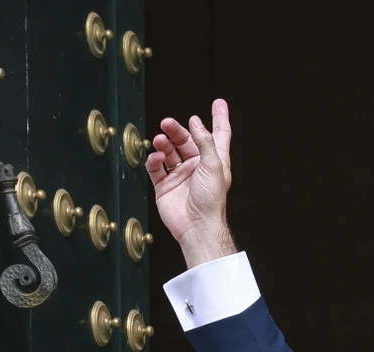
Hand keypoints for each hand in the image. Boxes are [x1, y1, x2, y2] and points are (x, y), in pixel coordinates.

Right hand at [146, 99, 236, 266]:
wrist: (196, 225)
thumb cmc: (210, 201)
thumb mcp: (214, 166)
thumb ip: (205, 142)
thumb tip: (196, 121)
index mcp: (214, 162)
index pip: (219, 135)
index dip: (219, 119)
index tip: (219, 103)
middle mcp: (198, 167)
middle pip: (186, 140)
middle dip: (177, 130)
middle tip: (167, 123)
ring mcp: (181, 175)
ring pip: (169, 151)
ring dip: (164, 144)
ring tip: (160, 141)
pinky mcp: (165, 185)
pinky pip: (156, 167)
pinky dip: (154, 160)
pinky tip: (157, 158)